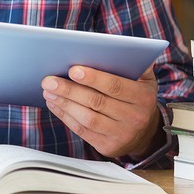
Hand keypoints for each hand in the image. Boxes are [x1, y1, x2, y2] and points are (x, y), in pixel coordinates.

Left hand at [40, 66, 160, 158]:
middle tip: (50, 80)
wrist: (145, 132)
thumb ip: (134, 64)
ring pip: (87, 118)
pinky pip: (82, 130)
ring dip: (64, 103)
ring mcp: (121, 134)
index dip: (94, 78)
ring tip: (48, 91)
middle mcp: (134, 117)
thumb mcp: (144, 80)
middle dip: (70, 90)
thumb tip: (116, 47)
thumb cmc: (137, 97)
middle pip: (97, 102)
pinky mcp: (107, 146)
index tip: (73, 70)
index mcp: (143, 97)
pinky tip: (54, 103)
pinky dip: (65, 116)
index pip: (116, 86)